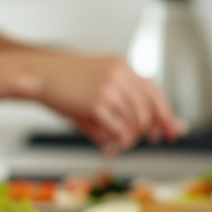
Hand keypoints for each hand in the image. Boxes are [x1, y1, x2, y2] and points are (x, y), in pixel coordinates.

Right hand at [28, 53, 183, 152]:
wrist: (39, 74)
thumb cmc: (65, 81)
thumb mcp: (98, 81)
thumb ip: (122, 98)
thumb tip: (147, 126)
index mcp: (122, 67)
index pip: (154, 92)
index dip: (166, 114)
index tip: (172, 131)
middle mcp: (120, 75)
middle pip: (148, 109)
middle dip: (153, 129)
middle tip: (153, 141)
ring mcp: (108, 89)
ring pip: (134, 121)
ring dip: (131, 138)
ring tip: (121, 144)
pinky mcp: (96, 104)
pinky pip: (116, 128)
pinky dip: (116, 140)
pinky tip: (110, 144)